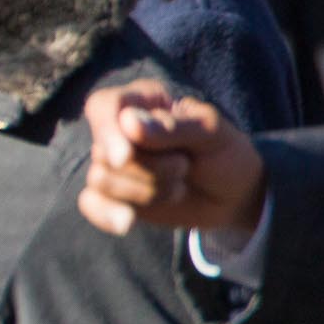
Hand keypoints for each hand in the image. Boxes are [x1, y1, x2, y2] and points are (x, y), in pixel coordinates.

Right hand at [79, 79, 266, 236]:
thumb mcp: (212, 133)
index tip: (124, 157)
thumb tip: (128, 123)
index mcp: (141, 102)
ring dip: (146, 192)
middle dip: (148, 170)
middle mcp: (119, 130)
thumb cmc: (224, 153)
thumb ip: (173, 127)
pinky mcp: (111, 194)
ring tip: (178, 187)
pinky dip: (108, 214)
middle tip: (184, 166)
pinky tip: (128, 222)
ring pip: (101, 179)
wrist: (233, 195)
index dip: (107, 131)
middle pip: (104, 151)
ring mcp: (112, 163)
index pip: (104, 105)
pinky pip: (90, 203)